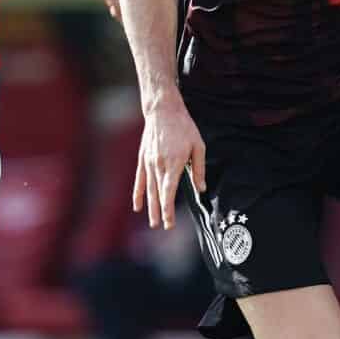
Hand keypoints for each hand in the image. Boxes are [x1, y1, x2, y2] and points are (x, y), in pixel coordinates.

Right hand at [131, 98, 205, 231]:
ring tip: (152, 222)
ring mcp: (149, 162)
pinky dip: (138, 194)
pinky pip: (140, 180)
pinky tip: (137, 206)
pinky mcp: (143, 159)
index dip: (168, 209)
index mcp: (173, 163)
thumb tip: (201, 189)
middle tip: (162, 228)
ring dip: (150, 207)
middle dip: (160, 213)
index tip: (169, 223)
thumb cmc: (184, 127)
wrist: (162, 110)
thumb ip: (198, 169)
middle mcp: (159, 165)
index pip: (169, 192)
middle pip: (158, 194)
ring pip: (149, 190)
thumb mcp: (198, 146)